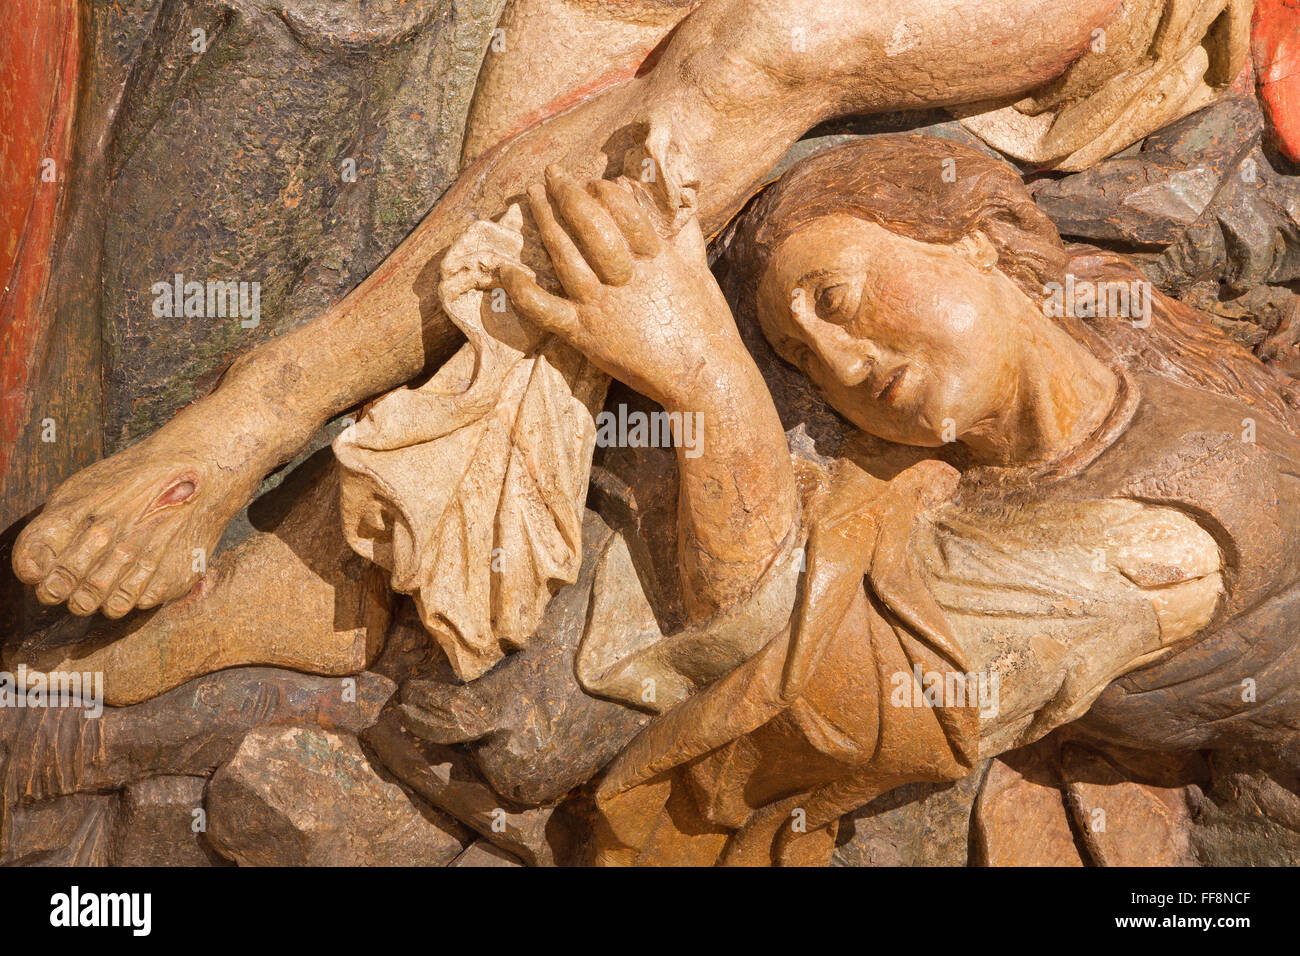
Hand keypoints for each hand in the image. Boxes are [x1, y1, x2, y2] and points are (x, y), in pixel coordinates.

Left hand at [499, 164, 746, 409]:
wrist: (705, 377)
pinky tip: (506, 268)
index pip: (623, 210)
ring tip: (532, 195)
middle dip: (568, 193)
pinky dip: (522, 289)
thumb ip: (685, 235)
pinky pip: (544, 309)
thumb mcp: (699, 271)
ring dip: (545, 222)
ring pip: (565, 256)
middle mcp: (625, 276)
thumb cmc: (707, 326)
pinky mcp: (584, 334)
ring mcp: (601, 305)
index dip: (604, 190)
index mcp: (655, 258)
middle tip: (551, 171)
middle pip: (589, 225)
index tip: (593, 180)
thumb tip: (680, 204)